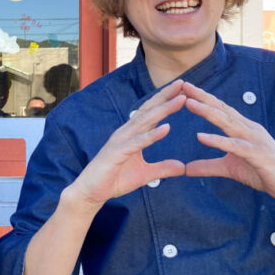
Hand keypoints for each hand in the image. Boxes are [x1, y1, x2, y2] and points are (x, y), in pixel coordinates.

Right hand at [68, 80, 186, 207]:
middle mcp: (125, 133)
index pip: (150, 113)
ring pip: (144, 122)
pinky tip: (167, 128)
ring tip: (180, 100)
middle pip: (148, 110)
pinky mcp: (117, 153)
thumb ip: (163, 168)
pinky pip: (137, 142)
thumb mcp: (145, 175)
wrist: (91, 192)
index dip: (165, 100)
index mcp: (131, 134)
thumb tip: (182, 167)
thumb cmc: (114, 180)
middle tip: (183, 83)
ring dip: (163, 109)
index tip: (182, 90)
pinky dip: (152, 135)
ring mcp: (120, 141)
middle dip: (166, 96)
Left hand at [182, 82, 274, 203]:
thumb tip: (186, 169)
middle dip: (202, 97)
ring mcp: (255, 140)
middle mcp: (249, 129)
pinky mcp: (258, 154)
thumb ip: (208, 166)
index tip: (184, 89)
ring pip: (228, 123)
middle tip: (183, 85)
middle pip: (222, 110)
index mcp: (243, 129)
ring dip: (208, 112)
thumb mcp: (230, 169)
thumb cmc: (264, 173)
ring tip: (189, 103)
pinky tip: (201, 137)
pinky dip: (218, 141)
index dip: (203, 99)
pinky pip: (235, 146)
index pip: (220, 110)